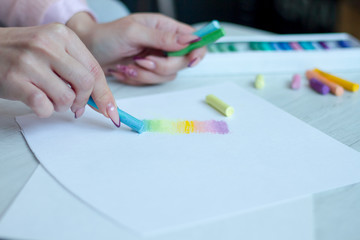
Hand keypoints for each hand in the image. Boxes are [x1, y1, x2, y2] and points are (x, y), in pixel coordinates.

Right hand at [0, 24, 118, 125]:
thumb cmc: (24, 53)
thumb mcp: (55, 51)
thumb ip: (78, 70)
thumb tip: (104, 102)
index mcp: (63, 35)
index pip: (95, 69)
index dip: (104, 94)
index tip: (110, 111)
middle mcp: (47, 45)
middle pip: (85, 84)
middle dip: (83, 101)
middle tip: (75, 106)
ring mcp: (29, 62)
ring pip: (66, 98)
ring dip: (61, 106)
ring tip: (49, 97)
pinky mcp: (14, 80)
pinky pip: (44, 107)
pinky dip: (45, 110)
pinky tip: (37, 101)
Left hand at [67, 13, 206, 84]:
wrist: (91, 51)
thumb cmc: (108, 36)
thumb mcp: (134, 32)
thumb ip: (162, 37)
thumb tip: (189, 39)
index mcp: (165, 28)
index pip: (194, 39)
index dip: (197, 51)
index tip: (190, 61)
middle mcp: (165, 44)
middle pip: (183, 62)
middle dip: (162, 66)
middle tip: (142, 61)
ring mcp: (158, 59)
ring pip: (167, 75)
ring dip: (146, 74)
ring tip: (129, 65)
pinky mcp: (149, 72)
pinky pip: (153, 82)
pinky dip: (138, 79)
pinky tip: (125, 70)